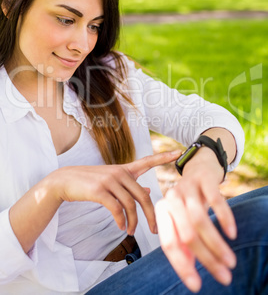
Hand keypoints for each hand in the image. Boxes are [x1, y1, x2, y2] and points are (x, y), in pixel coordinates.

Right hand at [53, 149, 181, 235]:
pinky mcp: (99, 190)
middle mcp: (119, 172)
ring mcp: (109, 180)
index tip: (180, 151)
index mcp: (124, 169)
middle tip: (154, 230)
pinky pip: (116, 209)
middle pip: (143, 196)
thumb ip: (131, 184)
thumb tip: (149, 190)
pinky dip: (121, 220)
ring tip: (131, 231)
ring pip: (130, 204)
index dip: (164, 157)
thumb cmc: (91, 182)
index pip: (147, 161)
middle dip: (151, 215)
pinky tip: (121, 226)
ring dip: (133, 222)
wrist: (65, 180)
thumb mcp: (112, 180)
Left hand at [155, 147, 236, 292]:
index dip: (181, 266)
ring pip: (200, 220)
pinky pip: (215, 200)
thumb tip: (189, 275)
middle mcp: (171, 199)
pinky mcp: (204, 180)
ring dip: (216, 244)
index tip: (197, 286)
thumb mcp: (182, 221)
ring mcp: (187, 188)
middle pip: (186, 234)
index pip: (169, 244)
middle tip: (224, 276)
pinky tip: (232, 234)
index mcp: (162, 211)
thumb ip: (182, 244)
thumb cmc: (190, 201)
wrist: (199, 168)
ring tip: (230, 261)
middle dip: (206, 258)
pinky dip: (224, 218)